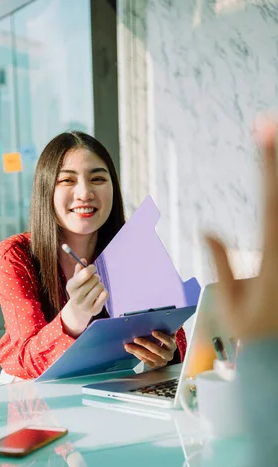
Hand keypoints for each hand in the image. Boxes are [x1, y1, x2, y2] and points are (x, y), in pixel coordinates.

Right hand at [61, 261, 107, 336]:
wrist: (78, 310)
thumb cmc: (78, 290)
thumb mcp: (76, 280)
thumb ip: (79, 270)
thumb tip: (83, 260)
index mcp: (71, 286)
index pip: (85, 273)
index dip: (91, 268)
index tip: (92, 268)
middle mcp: (76, 296)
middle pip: (94, 279)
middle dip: (96, 277)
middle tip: (94, 279)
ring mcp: (85, 305)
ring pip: (100, 286)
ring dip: (100, 284)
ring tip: (95, 287)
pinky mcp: (94, 310)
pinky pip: (105, 295)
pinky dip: (104, 292)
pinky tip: (99, 294)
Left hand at [125, 330, 176, 367]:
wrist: (165, 353)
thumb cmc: (163, 341)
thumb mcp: (166, 335)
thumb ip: (165, 328)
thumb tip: (163, 320)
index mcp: (172, 345)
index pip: (168, 341)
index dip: (161, 336)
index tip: (153, 332)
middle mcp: (168, 355)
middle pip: (157, 350)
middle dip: (145, 344)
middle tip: (136, 339)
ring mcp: (161, 362)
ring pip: (148, 356)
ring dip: (137, 350)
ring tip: (128, 345)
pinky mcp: (154, 366)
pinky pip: (144, 361)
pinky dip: (136, 355)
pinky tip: (130, 350)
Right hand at [206, 117, 277, 340]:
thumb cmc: (259, 334)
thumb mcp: (231, 308)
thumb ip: (221, 264)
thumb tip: (206, 228)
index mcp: (274, 259)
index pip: (271, 203)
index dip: (268, 165)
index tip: (263, 130)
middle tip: (269, 121)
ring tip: (273, 139)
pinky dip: (277, 197)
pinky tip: (272, 182)